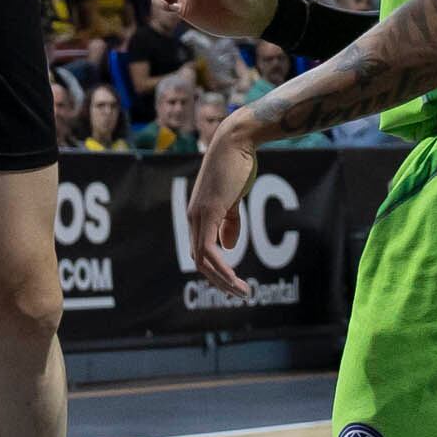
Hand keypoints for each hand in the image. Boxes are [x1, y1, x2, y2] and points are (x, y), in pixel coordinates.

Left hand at [185, 112, 261, 297]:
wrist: (236, 141)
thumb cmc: (237, 166)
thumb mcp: (233, 199)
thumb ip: (229, 222)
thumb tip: (228, 247)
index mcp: (198, 215)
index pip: (200, 252)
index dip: (215, 272)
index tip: (233, 284)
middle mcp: (193, 218)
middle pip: (199, 261)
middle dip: (219, 282)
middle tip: (240, 295)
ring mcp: (198, 215)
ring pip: (202, 260)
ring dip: (222, 280)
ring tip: (242, 292)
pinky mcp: (208, 212)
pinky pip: (210, 250)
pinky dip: (222, 268)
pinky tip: (235, 277)